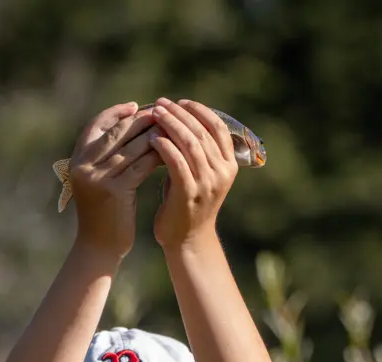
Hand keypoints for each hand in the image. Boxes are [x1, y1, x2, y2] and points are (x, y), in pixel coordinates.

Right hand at [69, 102, 161, 258]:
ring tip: (172, 130)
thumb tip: (130, 127)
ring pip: (131, 148)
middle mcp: (83, 166)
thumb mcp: (99, 181)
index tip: (136, 106)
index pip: (96, 124)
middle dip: (141, 121)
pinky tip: (171, 153)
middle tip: (162, 113)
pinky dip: (157, 157)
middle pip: (116, 132)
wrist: (99, 247)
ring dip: (154, 137)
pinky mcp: (114, 191)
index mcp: (77, 159)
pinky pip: (141, 166)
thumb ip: (107, 157)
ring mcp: (97, 178)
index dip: (116, 113)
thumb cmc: (103, 214)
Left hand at [147, 98, 237, 250]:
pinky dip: (165, 147)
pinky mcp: (189, 194)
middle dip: (180, 114)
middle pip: (202, 132)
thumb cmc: (188, 204)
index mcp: (229, 165)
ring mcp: (207, 184)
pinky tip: (152, 138)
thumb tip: (180, 118)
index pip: (218, 127)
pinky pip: (177, 163)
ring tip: (154, 114)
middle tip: (161, 103)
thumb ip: (196, 150)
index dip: (199, 110)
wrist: (187, 240)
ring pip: (190, 144)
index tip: (180, 101)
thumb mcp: (199, 174)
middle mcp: (222, 173)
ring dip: (171, 125)